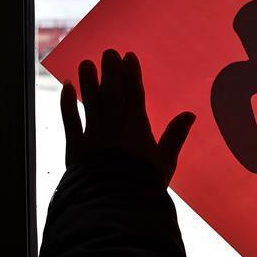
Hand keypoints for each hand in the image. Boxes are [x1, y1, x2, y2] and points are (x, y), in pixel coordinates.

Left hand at [60, 49, 194, 186]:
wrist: (114, 204)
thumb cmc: (143, 185)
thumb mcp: (165, 162)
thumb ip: (175, 136)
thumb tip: (190, 114)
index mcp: (137, 128)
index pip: (135, 95)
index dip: (132, 74)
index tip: (129, 56)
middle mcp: (114, 126)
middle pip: (112, 93)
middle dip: (110, 72)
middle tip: (108, 52)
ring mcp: (93, 135)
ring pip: (91, 102)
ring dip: (88, 82)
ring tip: (86, 63)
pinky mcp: (75, 147)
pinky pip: (70, 121)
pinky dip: (67, 104)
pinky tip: (66, 87)